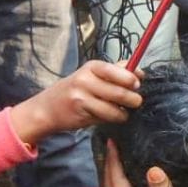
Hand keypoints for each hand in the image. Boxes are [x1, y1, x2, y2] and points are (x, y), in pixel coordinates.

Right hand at [9, 60, 143, 142]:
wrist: (48, 108)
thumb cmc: (74, 90)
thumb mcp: (91, 75)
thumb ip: (114, 71)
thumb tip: (139, 71)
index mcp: (91, 67)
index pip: (116, 70)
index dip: (131, 78)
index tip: (138, 83)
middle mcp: (85, 80)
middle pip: (120, 91)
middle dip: (133, 99)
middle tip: (136, 101)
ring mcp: (82, 97)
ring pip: (115, 108)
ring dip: (124, 113)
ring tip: (122, 112)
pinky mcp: (82, 113)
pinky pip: (106, 118)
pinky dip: (112, 119)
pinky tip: (108, 116)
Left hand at [103, 139, 187, 186]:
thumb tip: (153, 169)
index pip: (116, 181)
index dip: (113, 161)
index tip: (112, 142)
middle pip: (111, 185)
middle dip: (110, 163)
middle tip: (112, 142)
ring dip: (116, 171)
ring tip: (118, 152)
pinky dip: (125, 178)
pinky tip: (133, 171)